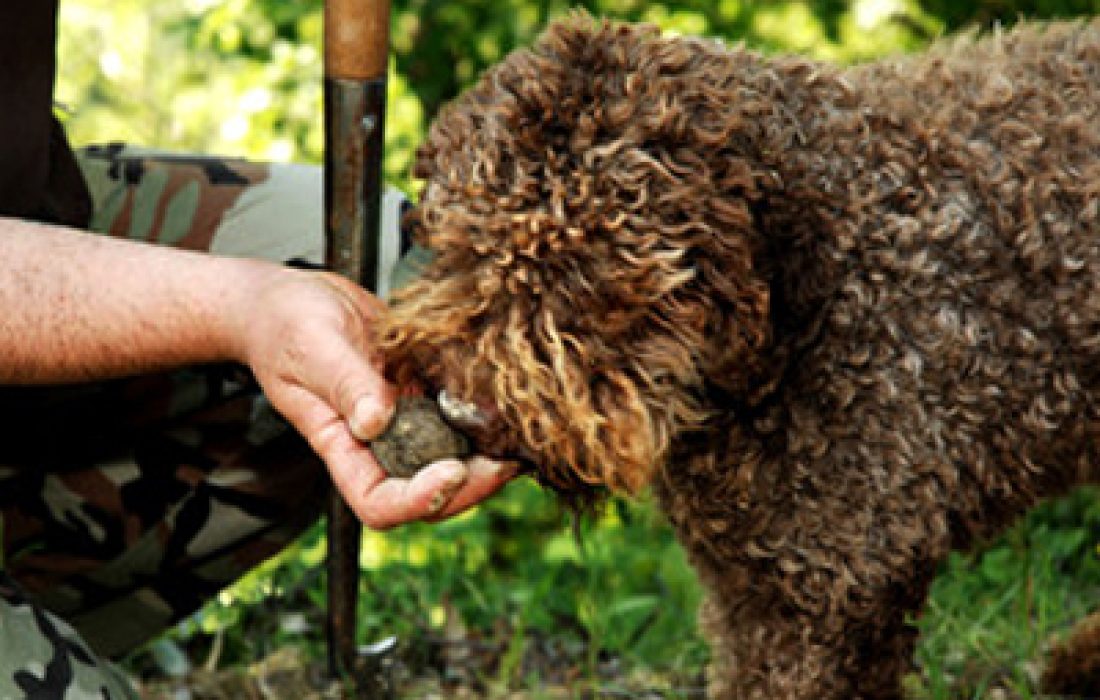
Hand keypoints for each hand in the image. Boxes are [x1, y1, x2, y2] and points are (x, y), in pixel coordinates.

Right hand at [232, 264, 514, 528]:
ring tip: (521, 435)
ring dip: (488, 454)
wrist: (292, 298)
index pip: (379, 502)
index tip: (451, 470)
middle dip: (471, 484)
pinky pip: (459, 416)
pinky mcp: (423, 391)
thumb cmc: (286, 326)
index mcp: (341, 445)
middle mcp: (377, 442)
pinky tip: (510, 400)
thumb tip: (376, 421)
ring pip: (452, 457)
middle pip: (428, 492)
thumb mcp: (312, 347)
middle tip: (507, 459)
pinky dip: (486, 415)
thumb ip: (346, 384)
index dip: (419, 500)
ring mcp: (405, 418)